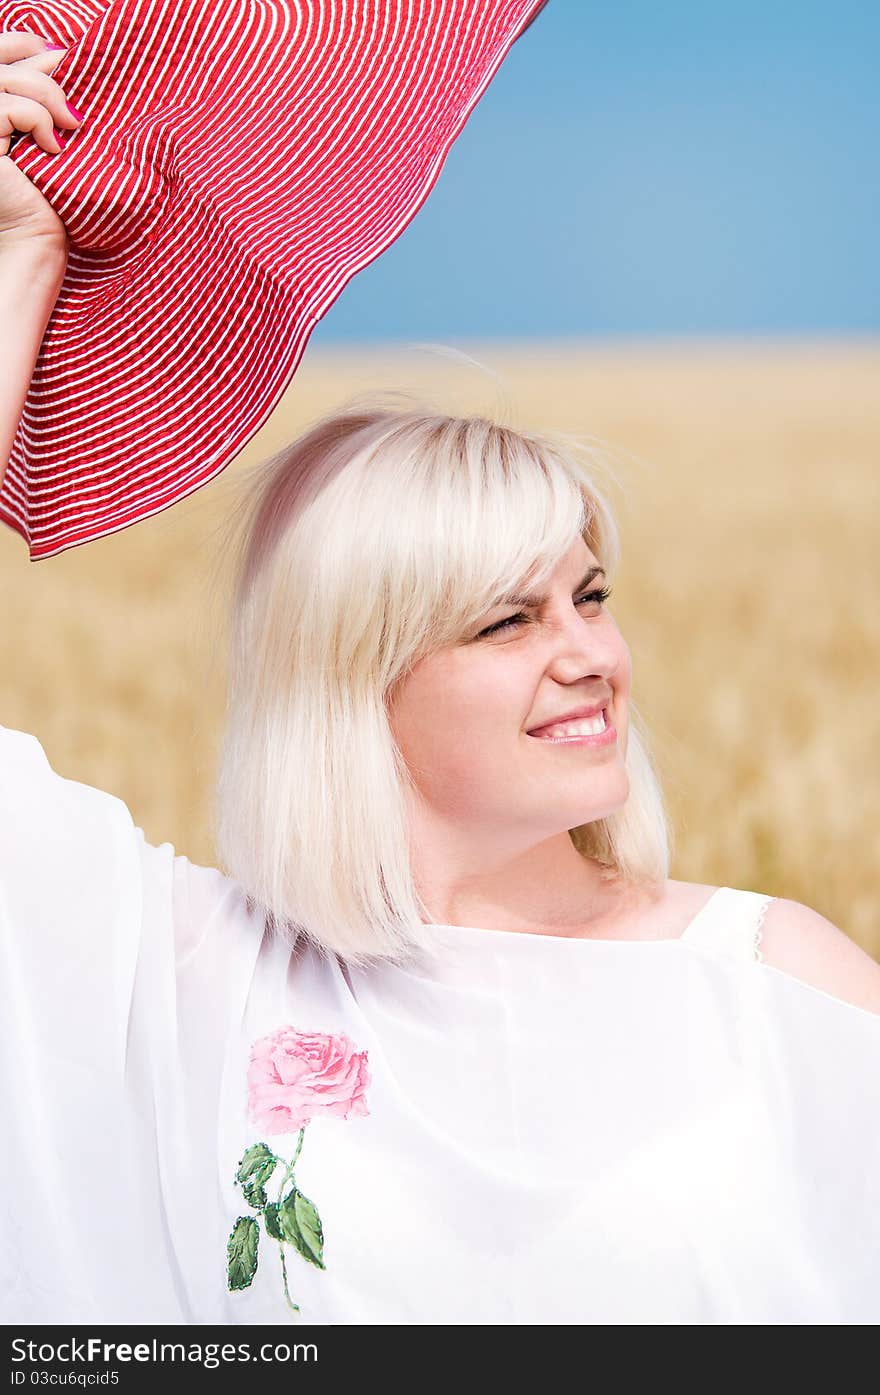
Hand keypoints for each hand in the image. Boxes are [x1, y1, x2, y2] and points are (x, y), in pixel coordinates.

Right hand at [0, 29, 83, 248]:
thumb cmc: (46, 186)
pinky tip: (53, 147)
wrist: (36, 236)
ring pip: (6, 79)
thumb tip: (58, 53)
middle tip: (72, 104)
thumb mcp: (45, 124)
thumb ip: (40, 90)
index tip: (62, 59)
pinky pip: (9, 108)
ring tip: (71, 128)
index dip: (25, 44)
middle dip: (42, 71)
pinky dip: (38, 120)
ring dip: (47, 97)